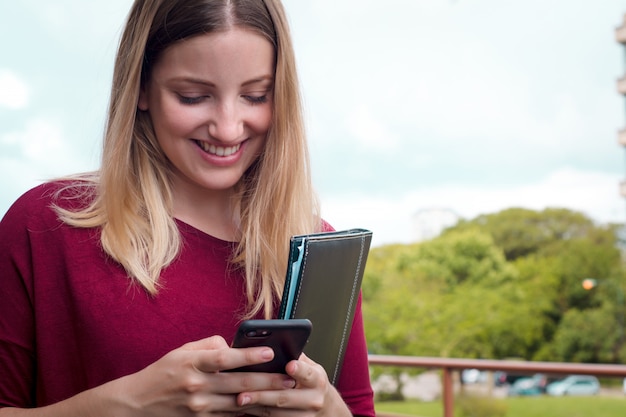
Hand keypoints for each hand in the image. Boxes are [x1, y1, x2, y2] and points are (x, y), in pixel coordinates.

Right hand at [108, 336, 296, 415]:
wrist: (137, 404)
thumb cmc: (163, 372)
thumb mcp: (182, 351)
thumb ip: (209, 346)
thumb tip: (233, 346)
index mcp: (192, 363)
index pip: (225, 358)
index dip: (249, 356)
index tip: (271, 352)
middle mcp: (196, 386)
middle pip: (238, 384)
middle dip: (268, 381)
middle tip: (290, 377)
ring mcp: (199, 407)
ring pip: (238, 403)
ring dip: (263, 398)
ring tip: (284, 392)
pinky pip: (230, 415)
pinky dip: (248, 410)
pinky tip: (264, 405)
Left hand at [235, 354, 351, 416]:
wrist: (327, 410)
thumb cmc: (312, 383)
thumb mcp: (310, 368)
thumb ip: (296, 357)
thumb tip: (276, 342)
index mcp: (317, 380)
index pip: (308, 374)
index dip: (299, 370)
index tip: (289, 365)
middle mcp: (313, 399)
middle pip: (284, 397)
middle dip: (262, 394)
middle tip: (244, 392)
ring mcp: (304, 416)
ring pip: (275, 413)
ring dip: (255, 406)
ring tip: (238, 400)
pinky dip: (256, 413)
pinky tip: (244, 407)